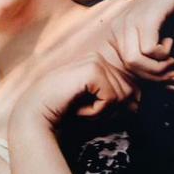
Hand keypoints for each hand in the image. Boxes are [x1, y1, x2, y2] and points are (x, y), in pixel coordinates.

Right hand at [16, 52, 142, 130]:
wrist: (35, 115)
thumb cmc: (63, 112)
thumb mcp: (95, 105)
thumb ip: (116, 101)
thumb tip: (138, 103)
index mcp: (100, 63)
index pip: (130, 88)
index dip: (117, 108)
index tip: (91, 111)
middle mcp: (99, 58)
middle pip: (130, 92)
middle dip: (111, 111)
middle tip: (85, 112)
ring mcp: (95, 61)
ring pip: (121, 96)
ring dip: (102, 112)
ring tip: (80, 110)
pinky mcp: (92, 70)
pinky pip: (111, 98)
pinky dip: (96, 111)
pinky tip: (78, 108)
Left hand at [106, 0, 173, 82]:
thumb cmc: (170, 9)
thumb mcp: (158, 36)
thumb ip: (155, 58)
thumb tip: (168, 84)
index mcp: (118, 32)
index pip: (125, 67)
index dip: (148, 77)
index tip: (168, 78)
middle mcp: (118, 26)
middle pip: (129, 66)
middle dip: (154, 76)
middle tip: (173, 72)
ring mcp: (129, 21)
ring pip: (135, 61)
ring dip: (158, 66)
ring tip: (172, 58)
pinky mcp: (144, 18)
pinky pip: (148, 49)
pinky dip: (163, 52)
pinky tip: (170, 40)